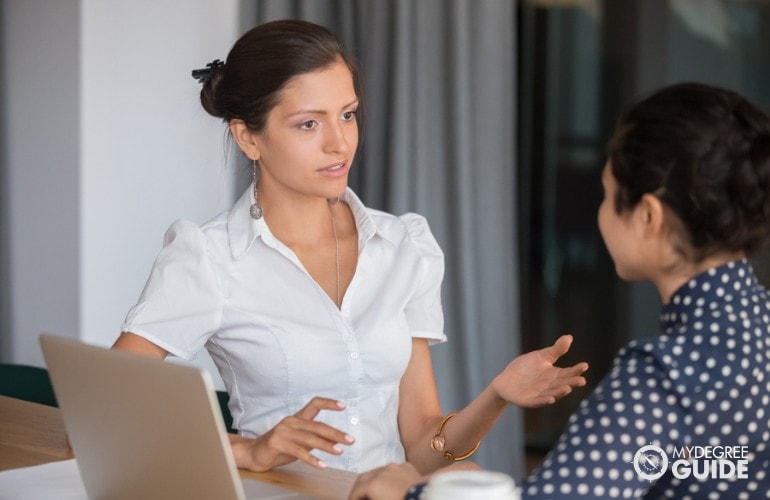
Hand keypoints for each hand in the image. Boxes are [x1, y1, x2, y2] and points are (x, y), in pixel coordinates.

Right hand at [231, 396, 353, 470]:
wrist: (253, 454)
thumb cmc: (279, 448)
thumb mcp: (299, 442)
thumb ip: (314, 439)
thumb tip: (336, 441)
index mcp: (297, 418)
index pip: (314, 404)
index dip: (329, 403)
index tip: (343, 406)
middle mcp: (291, 421)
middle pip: (317, 425)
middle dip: (335, 433)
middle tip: (350, 440)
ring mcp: (283, 431)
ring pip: (310, 438)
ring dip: (326, 446)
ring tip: (339, 452)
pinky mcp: (277, 443)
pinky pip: (298, 452)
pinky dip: (311, 459)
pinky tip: (322, 465)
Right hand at [348, 462, 423, 499]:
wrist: (427, 498)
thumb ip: (369, 498)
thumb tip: (364, 497)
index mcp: (374, 483)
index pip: (356, 490)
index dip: (352, 497)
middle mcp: (382, 471)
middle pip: (363, 477)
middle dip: (359, 488)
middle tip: (358, 497)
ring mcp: (395, 466)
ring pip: (377, 471)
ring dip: (372, 481)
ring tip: (373, 492)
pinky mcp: (407, 467)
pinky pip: (392, 470)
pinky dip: (387, 477)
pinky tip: (389, 485)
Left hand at [492, 334, 587, 407]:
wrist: (506, 380)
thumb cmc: (526, 368)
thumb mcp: (541, 357)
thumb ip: (555, 350)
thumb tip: (569, 337)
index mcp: (555, 375)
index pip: (568, 372)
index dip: (576, 370)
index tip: (585, 365)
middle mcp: (550, 386)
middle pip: (563, 384)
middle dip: (572, 383)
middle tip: (582, 380)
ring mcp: (540, 395)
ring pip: (553, 394)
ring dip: (560, 392)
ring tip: (568, 388)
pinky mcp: (528, 401)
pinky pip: (537, 402)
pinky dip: (544, 401)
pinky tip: (550, 399)